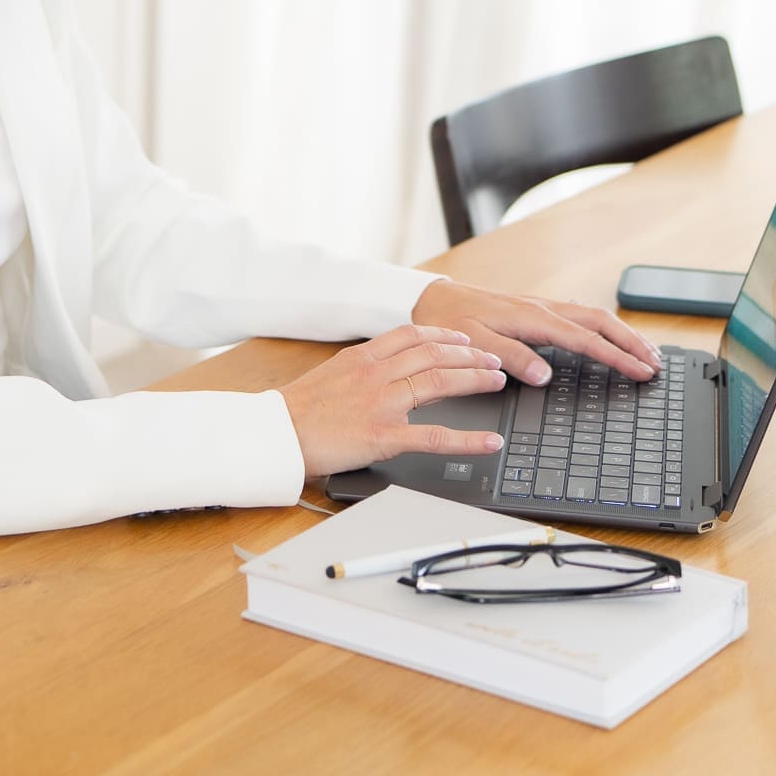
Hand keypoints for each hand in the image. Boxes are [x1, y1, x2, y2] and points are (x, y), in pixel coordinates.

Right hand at [276, 324, 509, 481]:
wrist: (278, 433)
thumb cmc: (300, 407)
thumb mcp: (333, 372)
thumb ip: (363, 366)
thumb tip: (387, 366)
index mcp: (364, 355)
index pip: (413, 334)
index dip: (445, 334)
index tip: (465, 337)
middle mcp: (377, 373)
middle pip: (435, 354)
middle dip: (470, 354)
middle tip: (493, 359)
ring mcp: (383, 403)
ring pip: (440, 381)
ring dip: (475, 378)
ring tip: (497, 380)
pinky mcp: (385, 436)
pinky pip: (435, 436)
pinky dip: (468, 439)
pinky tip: (489, 441)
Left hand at [411, 279, 661, 386]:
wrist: (430, 299)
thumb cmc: (448, 321)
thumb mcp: (473, 343)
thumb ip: (510, 357)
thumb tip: (544, 374)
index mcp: (531, 318)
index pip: (585, 340)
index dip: (617, 357)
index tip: (641, 371)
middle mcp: (540, 309)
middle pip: (599, 322)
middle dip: (631, 341)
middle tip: (657, 363)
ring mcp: (540, 307)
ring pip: (592, 316)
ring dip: (621, 333)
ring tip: (645, 352)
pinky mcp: (535, 310)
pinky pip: (578, 316)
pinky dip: (602, 327)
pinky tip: (610, 336)